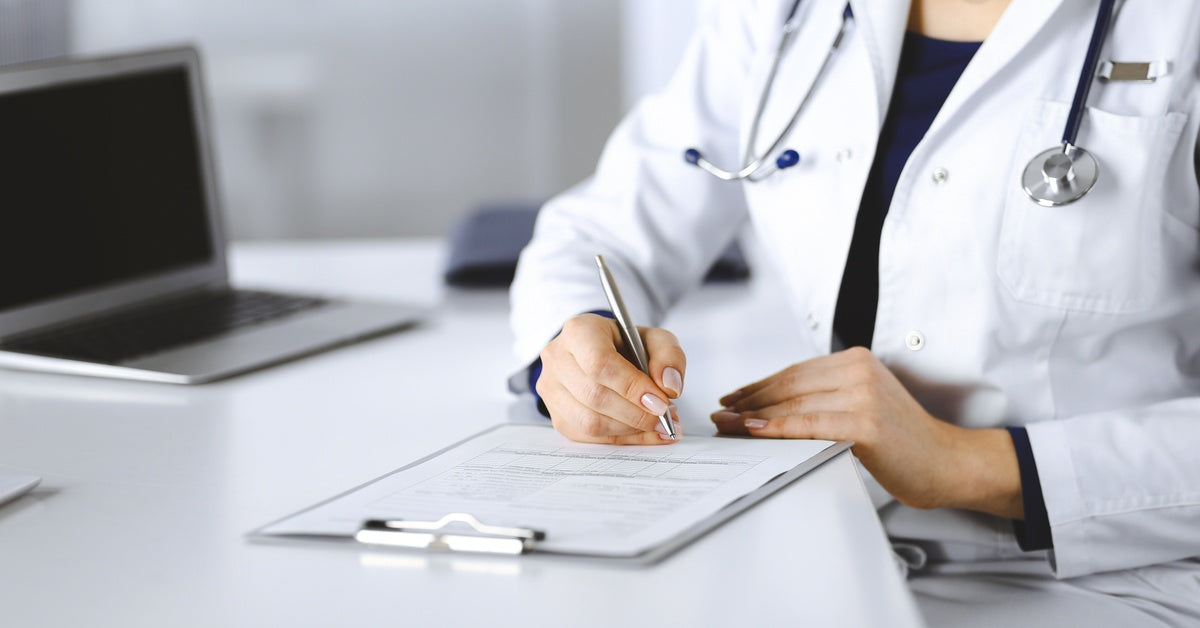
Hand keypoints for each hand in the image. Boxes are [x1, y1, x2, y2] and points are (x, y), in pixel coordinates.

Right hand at [537, 314, 684, 444]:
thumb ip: (669, 357)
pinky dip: (622, 439)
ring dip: (630, 429)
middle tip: (665, 417)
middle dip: (636, 413)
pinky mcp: (557, 416)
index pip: (600, 364)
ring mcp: (551, 389)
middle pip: (594, 396)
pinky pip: (589, 438)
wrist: (602, 355)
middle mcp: (557, 358)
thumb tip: (670, 387)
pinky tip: (644, 433)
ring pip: (589, 422)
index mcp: (580, 331)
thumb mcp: (655, 339)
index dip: (632, 387)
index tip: (661, 402)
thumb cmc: (626, 346)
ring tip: (658, 424)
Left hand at [711, 347, 1022, 517]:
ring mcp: (862, 394)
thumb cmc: (903, 442)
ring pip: (792, 403)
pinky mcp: (865, 423)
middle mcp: (858, 370)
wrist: (947, 463)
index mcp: (856, 360)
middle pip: (788, 385)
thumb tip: (771, 405)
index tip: (732, 398)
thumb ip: (827, 396)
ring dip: (753, 415)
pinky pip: (808, 424)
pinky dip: (776, 427)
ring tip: (727, 425)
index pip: (794, 372)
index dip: (757, 386)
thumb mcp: (863, 404)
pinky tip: (753, 430)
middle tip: (720, 413)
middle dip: (748, 400)